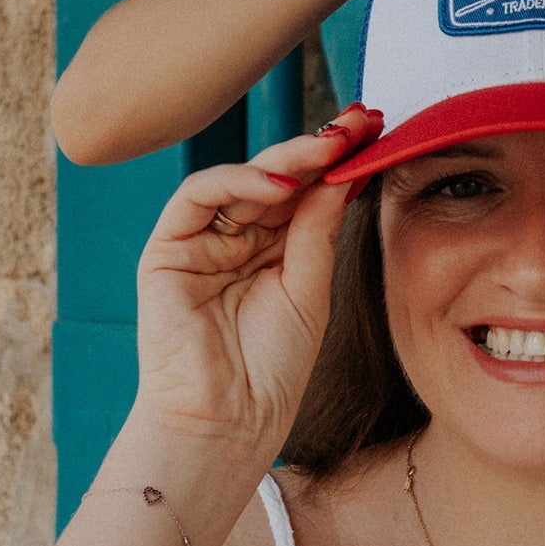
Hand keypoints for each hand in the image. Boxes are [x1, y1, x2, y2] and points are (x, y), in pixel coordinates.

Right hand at [132, 111, 379, 455]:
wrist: (227, 423)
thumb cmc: (271, 370)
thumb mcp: (310, 289)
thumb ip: (319, 229)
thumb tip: (344, 171)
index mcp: (273, 251)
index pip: (306, 192)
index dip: (339, 161)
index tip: (377, 131)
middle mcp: (236, 239)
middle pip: (277, 177)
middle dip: (319, 147)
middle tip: (359, 122)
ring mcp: (201, 242)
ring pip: (241, 178)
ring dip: (288, 157)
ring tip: (329, 147)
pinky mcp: (167, 250)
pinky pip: (197, 196)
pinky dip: (238, 180)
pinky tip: (280, 183)